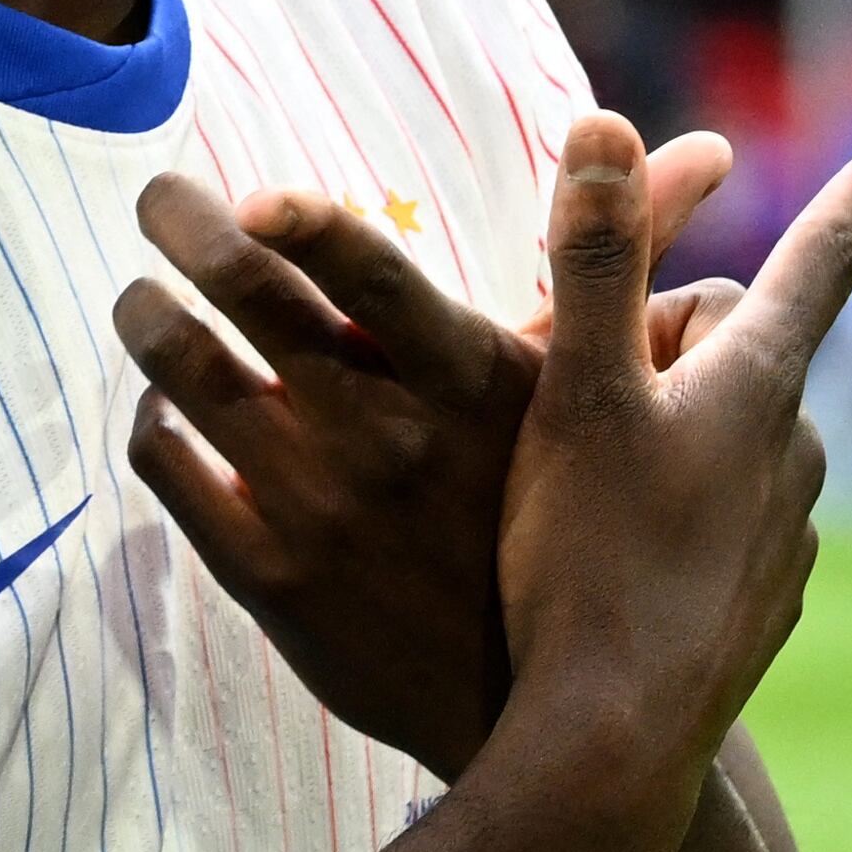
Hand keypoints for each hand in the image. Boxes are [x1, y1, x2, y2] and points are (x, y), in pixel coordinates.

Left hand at [113, 141, 727, 774]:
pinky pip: (167, 463)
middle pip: (247, 291)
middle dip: (183, 222)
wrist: (548, 707)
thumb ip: (628, 251)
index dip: (297, 215)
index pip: (367, 270)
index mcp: (465, 377)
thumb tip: (708, 144)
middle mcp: (383, 436)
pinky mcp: (264, 574)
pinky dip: (152, 414)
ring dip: (147, 313)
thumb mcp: (605, 388)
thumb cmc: (577, 518)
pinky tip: (165, 400)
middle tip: (160, 196)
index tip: (248, 186)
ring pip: (183, 372)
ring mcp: (314, 507)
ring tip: (143, 293)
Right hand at [493, 113, 851, 851]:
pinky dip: (671, 514)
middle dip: (655, 344)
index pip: (822, 257)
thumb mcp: (570, 396)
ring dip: (659, 434)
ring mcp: (790, 532)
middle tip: (564, 408)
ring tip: (577, 500)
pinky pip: (720, 517)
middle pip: (729, 342)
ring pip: (722, 433)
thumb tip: (604, 118)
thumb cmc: (583, 564)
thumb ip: (590, 256)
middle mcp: (798, 451)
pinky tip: (613, 568)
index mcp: (759, 384)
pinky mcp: (766, 601)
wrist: (610, 751)